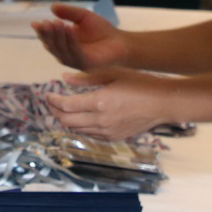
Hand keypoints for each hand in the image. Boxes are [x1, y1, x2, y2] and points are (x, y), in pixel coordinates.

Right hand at [32, 4, 131, 70]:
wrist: (121, 42)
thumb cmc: (101, 31)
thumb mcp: (83, 17)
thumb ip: (69, 12)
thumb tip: (52, 7)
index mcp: (63, 44)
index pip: (48, 39)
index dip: (42, 32)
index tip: (37, 22)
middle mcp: (66, 54)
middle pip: (52, 46)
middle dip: (48, 34)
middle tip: (47, 22)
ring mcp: (75, 61)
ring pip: (61, 51)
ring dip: (58, 37)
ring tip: (57, 23)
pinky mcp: (86, 64)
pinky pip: (75, 53)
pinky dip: (71, 42)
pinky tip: (69, 30)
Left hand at [44, 69, 180, 140]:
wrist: (163, 103)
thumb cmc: (140, 84)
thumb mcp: (112, 74)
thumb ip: (86, 78)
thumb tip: (65, 78)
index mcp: (99, 103)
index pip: (65, 106)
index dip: (53, 100)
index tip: (48, 93)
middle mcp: (100, 121)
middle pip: (66, 121)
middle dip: (55, 111)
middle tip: (53, 102)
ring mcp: (107, 132)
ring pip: (77, 130)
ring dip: (67, 120)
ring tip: (65, 108)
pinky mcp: (114, 137)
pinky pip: (90, 134)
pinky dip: (81, 126)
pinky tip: (82, 116)